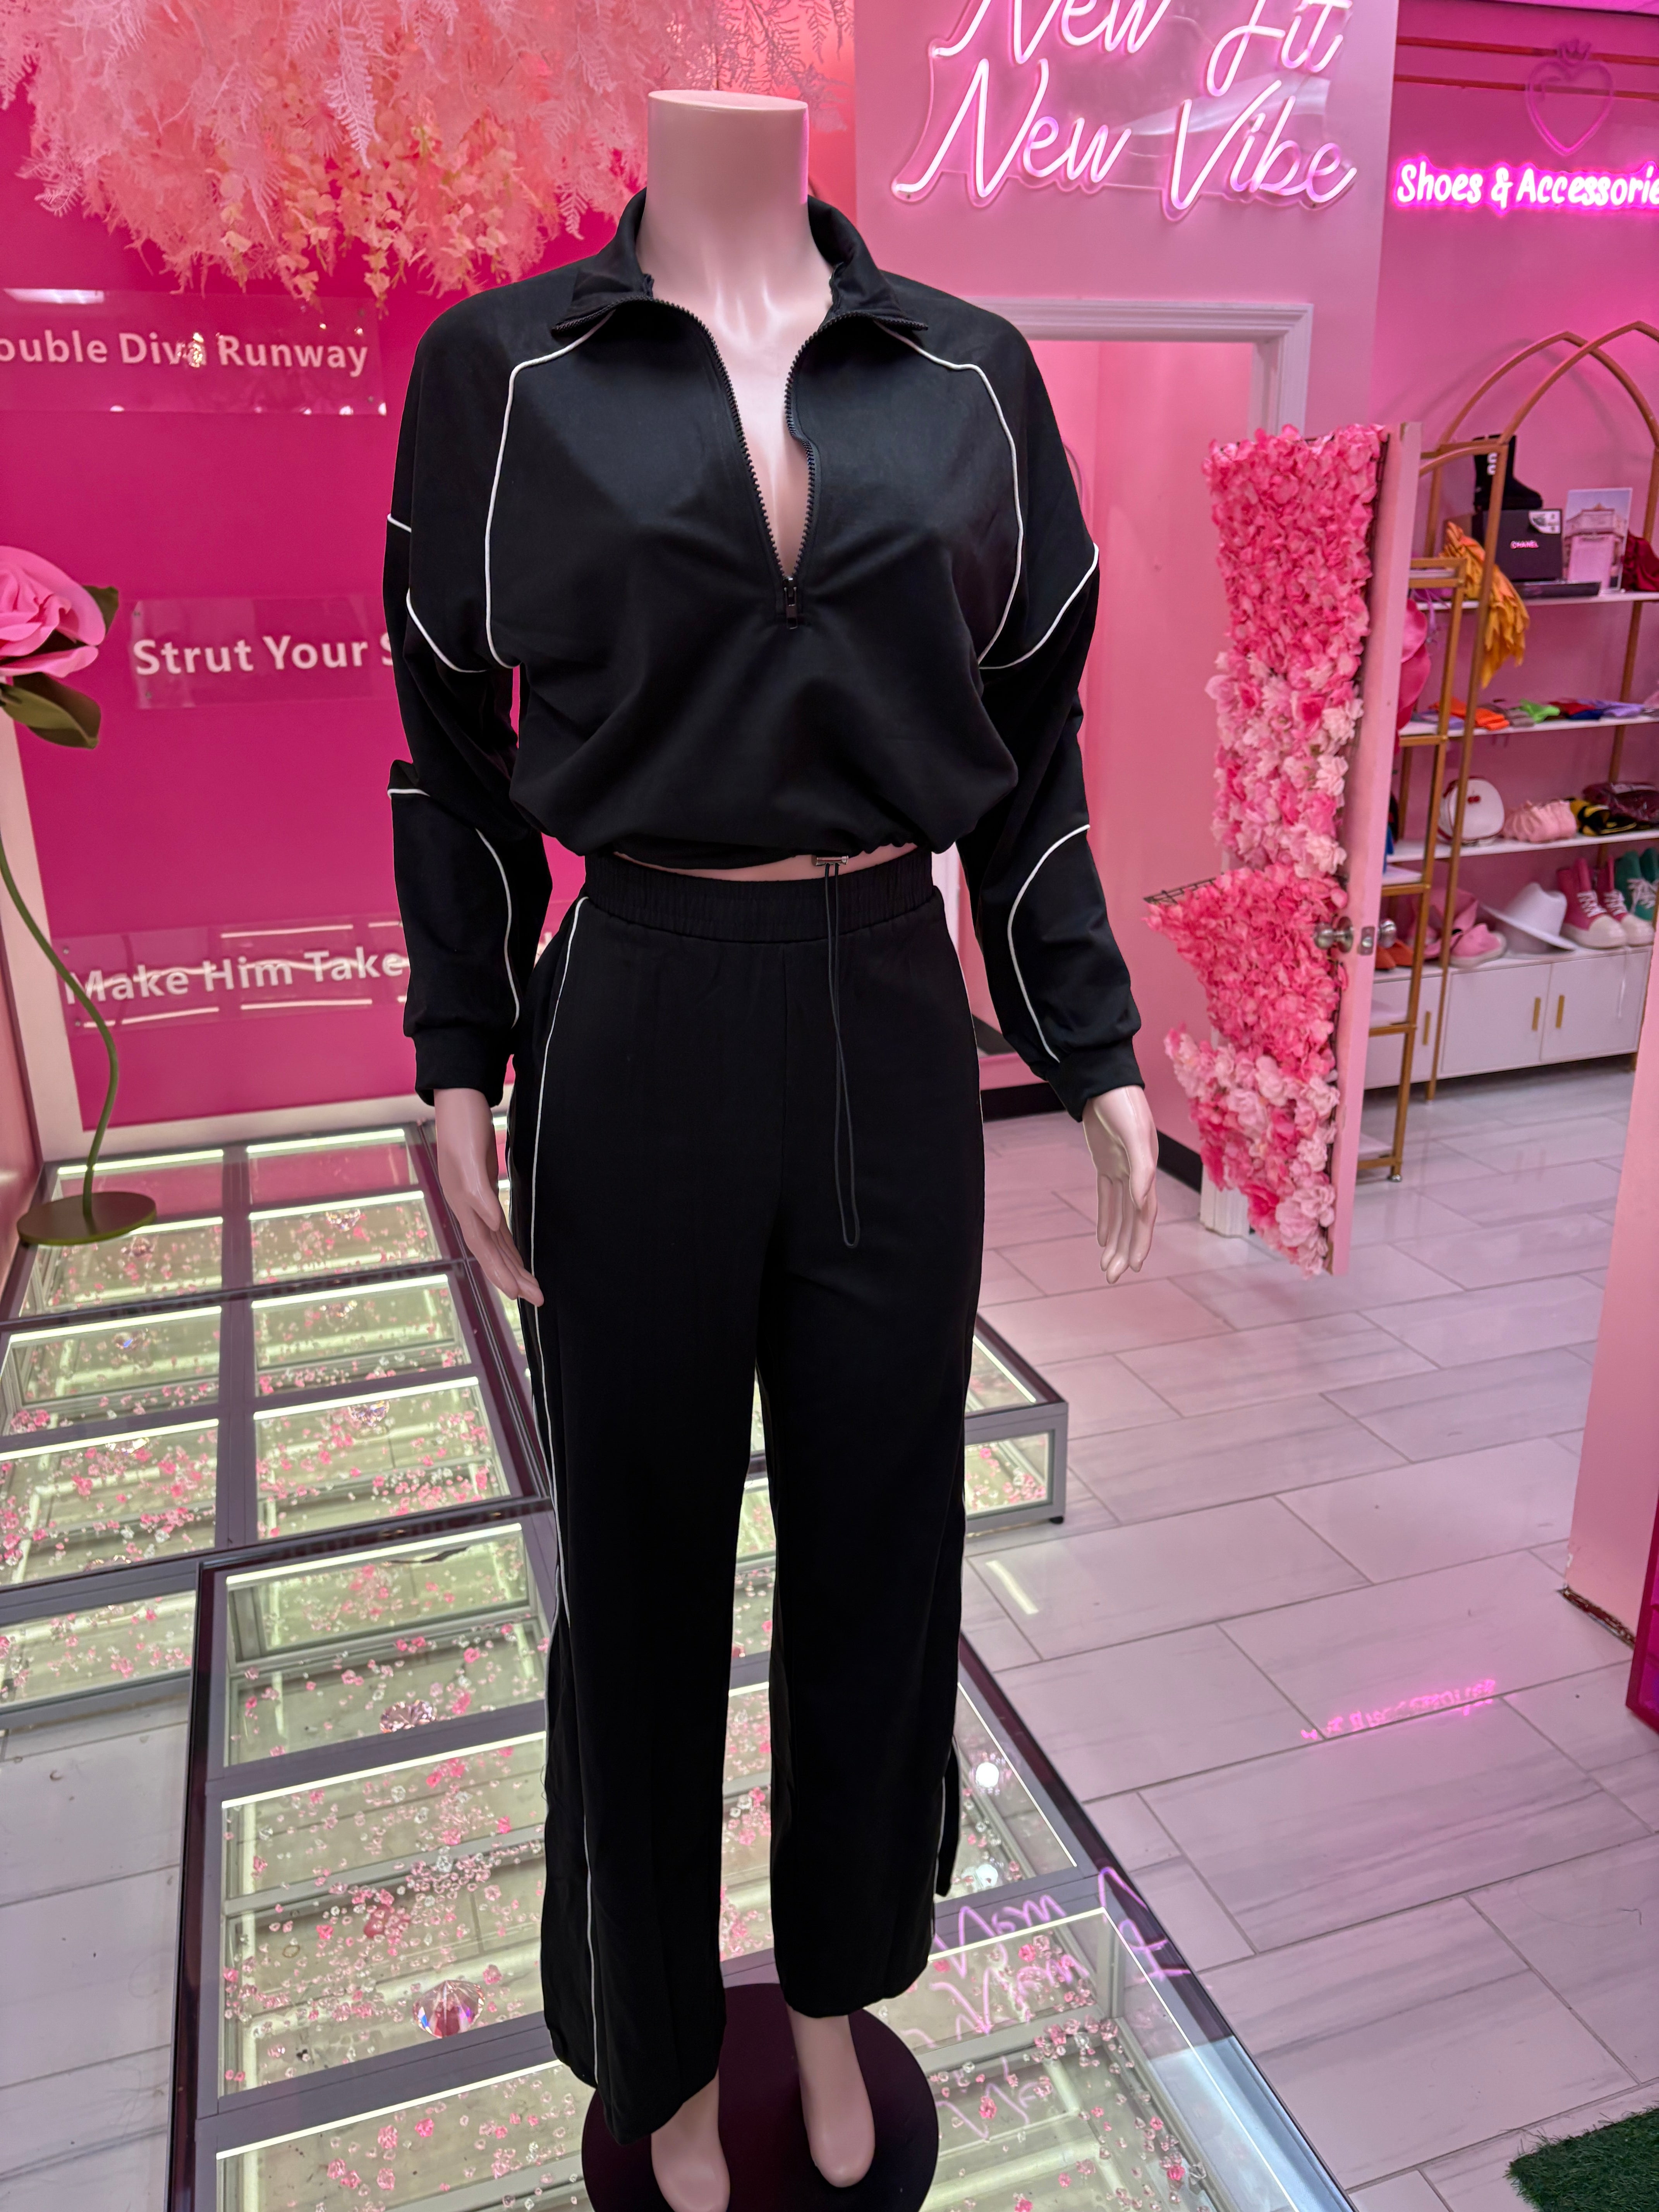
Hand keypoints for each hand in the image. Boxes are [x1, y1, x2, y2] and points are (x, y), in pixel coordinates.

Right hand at [433, 1087, 542, 1305]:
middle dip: (512, 1276)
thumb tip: (491, 1223)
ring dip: (511, 1264)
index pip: (484, 1247)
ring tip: (531, 1286)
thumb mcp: (468, 1157)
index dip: (500, 1272)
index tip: (520, 1294)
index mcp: (463, 1203)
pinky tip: (515, 1253)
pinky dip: (507, 1243)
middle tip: (537, 1299)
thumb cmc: (462, 1126)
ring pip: (495, 1242)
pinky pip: (497, 1226)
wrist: (459, 1098)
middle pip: (491, 1251)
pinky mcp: (484, 1188)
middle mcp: (467, 1207)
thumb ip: (478, 1192)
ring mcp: (474, 1199)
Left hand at [1083, 1086, 1157, 1283]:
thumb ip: (1141, 1167)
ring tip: (1106, 1267)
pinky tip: (1101, 1239)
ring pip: (1119, 1213)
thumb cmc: (1122, 1103)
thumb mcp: (1133, 1133)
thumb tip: (1142, 1200)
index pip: (1144, 1213)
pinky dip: (1105, 1218)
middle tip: (1113, 1276)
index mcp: (1146, 1169)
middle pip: (1132, 1219)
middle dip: (1125, 1248)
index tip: (1133, 1264)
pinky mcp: (1107, 1163)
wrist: (1103, 1079)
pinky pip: (1107, 1198)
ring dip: (1114, 1240)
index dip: (1140, 1239)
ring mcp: (1122, 1168)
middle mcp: (1138, 1173)